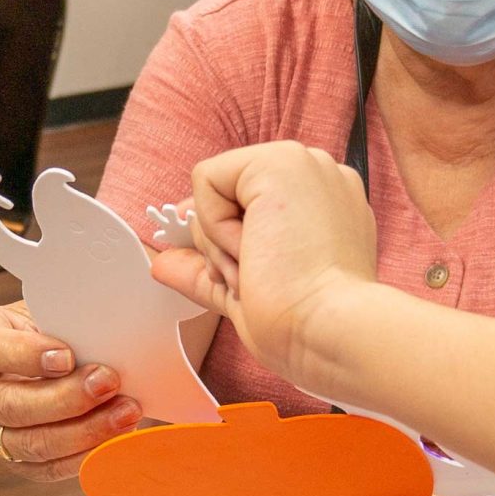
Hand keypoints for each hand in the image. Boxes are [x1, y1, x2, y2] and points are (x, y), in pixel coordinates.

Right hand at [0, 301, 140, 480]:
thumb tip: (107, 343)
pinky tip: (115, 437)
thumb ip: (65, 324)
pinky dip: (85, 456)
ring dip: (83, 432)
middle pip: (9, 406)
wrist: (39, 351)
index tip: (68, 356)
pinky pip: (46, 468)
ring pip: (28, 443)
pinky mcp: (12, 457)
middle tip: (109, 383)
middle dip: (66, 399)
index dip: (25, 356)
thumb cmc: (46, 326)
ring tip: (125, 412)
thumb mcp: (47, 309)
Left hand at [149, 142, 379, 385]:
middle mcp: (320, 177)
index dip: (227, 236)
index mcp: (324, 206)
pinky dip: (214, 227)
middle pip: (229, 194)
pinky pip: (206, 181)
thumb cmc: (307, 325)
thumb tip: (162, 265)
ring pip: (216, 188)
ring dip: (221, 241)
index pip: (250, 204)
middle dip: (223, 244)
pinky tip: (254, 251)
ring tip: (260, 271)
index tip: (241, 274)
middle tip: (255, 280)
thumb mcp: (247, 293)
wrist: (332, 333)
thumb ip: (208, 270)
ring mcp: (305, 164)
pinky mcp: (280, 162)